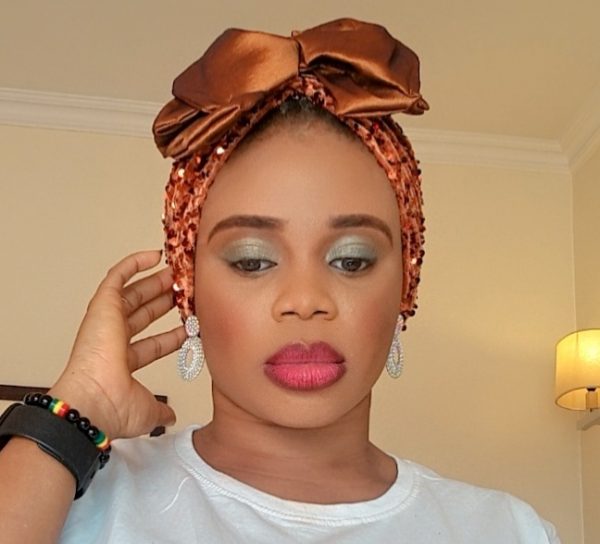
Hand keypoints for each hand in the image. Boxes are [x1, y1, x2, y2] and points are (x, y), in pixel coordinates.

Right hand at [50, 250, 184, 438]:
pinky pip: (117, 277)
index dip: (174, 334)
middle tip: (185, 289)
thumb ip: (161, 411)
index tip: (192, 325)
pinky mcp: (103, 306)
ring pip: (134, 294)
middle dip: (165, 301)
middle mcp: (113, 340)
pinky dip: (134, 263)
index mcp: (122, 362)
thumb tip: (170, 417)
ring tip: (177, 271)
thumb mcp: (148, 412)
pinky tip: (154, 255)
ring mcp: (107, 322)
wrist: (94, 402)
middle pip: (145, 313)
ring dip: (156, 281)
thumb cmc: (113, 408)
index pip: (154, 343)